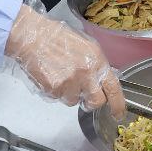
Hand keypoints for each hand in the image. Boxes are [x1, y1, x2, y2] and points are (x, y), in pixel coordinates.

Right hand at [4, 0, 123, 116]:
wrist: (33, 36)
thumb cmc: (57, 37)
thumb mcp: (86, 45)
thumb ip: (96, 64)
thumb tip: (102, 80)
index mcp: (96, 60)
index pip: (113, 88)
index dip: (118, 104)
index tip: (118, 114)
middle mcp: (85, 73)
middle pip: (96, 101)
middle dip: (91, 102)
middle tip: (84, 96)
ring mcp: (69, 82)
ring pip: (74, 101)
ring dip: (69, 94)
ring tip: (61, 76)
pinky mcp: (53, 89)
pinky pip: (58, 98)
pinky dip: (56, 91)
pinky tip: (52, 76)